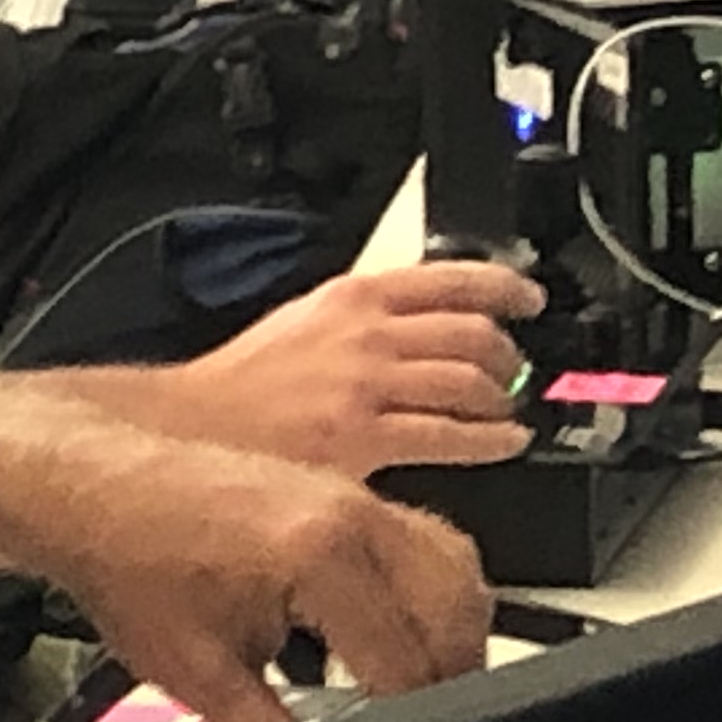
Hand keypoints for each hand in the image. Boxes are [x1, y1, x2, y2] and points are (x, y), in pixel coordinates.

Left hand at [47, 448, 493, 721]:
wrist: (89, 490)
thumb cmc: (127, 562)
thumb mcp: (200, 678)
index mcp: (326, 557)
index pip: (408, 665)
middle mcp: (354, 515)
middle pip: (457, 613)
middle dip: (448, 680)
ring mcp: (353, 496)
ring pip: (453, 568)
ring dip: (450, 632)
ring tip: (418, 688)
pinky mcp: (341, 492)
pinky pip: (422, 541)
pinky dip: (427, 592)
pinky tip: (390, 633)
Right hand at [148, 260, 545, 478]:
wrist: (191, 428)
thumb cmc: (238, 385)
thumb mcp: (304, 323)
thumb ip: (360, 320)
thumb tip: (416, 330)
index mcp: (351, 297)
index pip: (450, 277)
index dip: (504, 286)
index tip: (529, 297)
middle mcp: (366, 334)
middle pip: (472, 332)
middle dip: (510, 353)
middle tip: (520, 369)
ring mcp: (367, 386)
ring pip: (470, 382)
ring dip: (504, 398)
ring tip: (510, 410)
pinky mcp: (364, 439)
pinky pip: (451, 436)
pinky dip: (491, 440)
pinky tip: (505, 444)